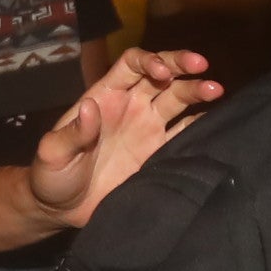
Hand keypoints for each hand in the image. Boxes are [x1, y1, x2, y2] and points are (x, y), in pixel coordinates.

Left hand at [28, 45, 220, 225]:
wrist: (64, 210)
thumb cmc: (51, 175)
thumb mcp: (52, 153)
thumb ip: (71, 133)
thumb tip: (90, 107)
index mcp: (106, 97)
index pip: (131, 65)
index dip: (149, 61)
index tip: (162, 71)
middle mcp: (131, 106)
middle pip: (162, 75)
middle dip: (181, 64)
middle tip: (203, 65)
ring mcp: (148, 129)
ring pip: (178, 99)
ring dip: (197, 91)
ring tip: (217, 90)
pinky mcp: (159, 154)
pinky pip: (185, 133)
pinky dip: (201, 125)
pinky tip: (219, 122)